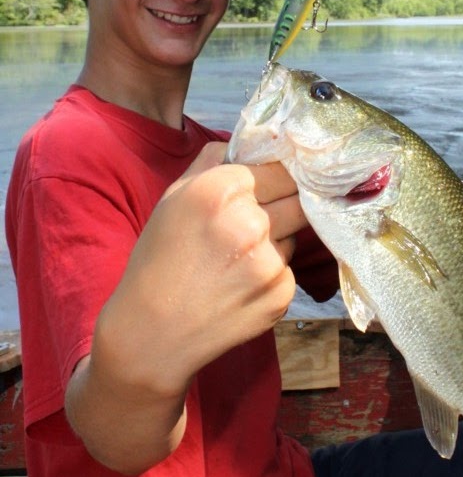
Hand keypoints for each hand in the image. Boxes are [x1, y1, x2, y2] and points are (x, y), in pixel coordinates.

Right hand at [96, 142, 304, 394]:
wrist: (151, 332)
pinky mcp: (281, 295)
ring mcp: (269, 262)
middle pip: (297, 198)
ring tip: (237, 260)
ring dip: (276, 240)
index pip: (279, 168)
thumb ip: (212, 162)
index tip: (270, 186)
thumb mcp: (172, 198)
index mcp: (221, 190)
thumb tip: (246, 144)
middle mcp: (250, 222)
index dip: (274, 178)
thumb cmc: (158, 260)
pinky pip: (289, 270)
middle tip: (256, 224)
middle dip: (282, 205)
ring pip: (294, 234)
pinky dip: (273, 275)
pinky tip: (241, 286)